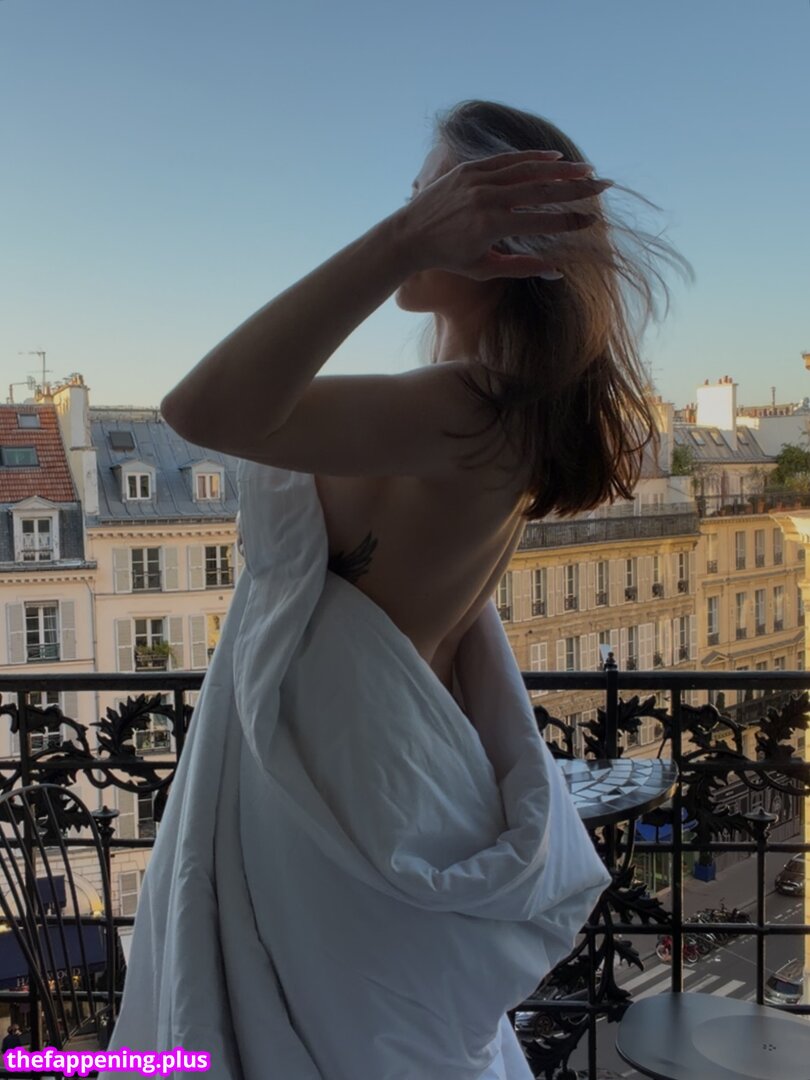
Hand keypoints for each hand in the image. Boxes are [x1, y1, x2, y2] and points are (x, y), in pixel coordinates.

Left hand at [394, 150, 610, 279]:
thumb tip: (558, 271)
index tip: (592, 220)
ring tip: (586, 170)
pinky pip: (507, 160)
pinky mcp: (469, 168)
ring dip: (560, 169)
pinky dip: (532, 159)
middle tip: (603, 185)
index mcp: (492, 226)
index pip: (542, 222)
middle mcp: (487, 198)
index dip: (569, 221)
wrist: (409, 235)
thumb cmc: (449, 259)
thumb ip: (522, 269)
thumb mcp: (485, 270)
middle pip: (542, 190)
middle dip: (576, 188)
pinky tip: (554, 159)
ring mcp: (478, 179)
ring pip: (527, 169)